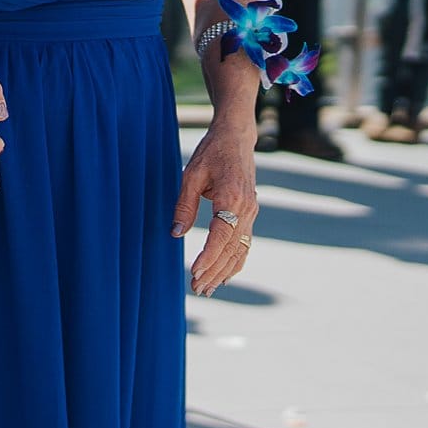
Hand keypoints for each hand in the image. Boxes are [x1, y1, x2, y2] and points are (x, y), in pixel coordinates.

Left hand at [172, 124, 259, 297]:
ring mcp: (251, 212)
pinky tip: (225, 275)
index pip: (221, 236)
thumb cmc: (211, 153)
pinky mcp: (250, 213)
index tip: (195, 272)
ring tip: (209, 289)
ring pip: (240, 249)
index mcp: (231, 198)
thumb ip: (184, 206)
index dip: (208, 256)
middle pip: (232, 248)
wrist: (236, 138)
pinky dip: (236, 261)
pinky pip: (245, 242)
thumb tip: (176, 234)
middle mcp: (246, 208)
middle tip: (197, 289)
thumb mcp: (190, 176)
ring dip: (225, 271)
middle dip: (214, 271)